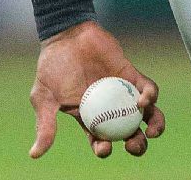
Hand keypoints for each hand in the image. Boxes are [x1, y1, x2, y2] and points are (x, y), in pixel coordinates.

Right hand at [28, 20, 165, 158]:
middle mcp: (109, 108)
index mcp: (89, 118)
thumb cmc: (52, 66)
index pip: (101, 141)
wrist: (66, 35)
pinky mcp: (131, 74)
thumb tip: (35, 154)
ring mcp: (122, 91)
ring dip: (154, 125)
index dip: (105, 149)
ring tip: (153, 132)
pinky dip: (151, 96)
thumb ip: (45, 125)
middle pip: (128, 132)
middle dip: (136, 144)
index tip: (104, 147)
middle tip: (133, 144)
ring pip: (145, 114)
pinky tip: (144, 101)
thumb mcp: (44, 98)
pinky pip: (148, 88)